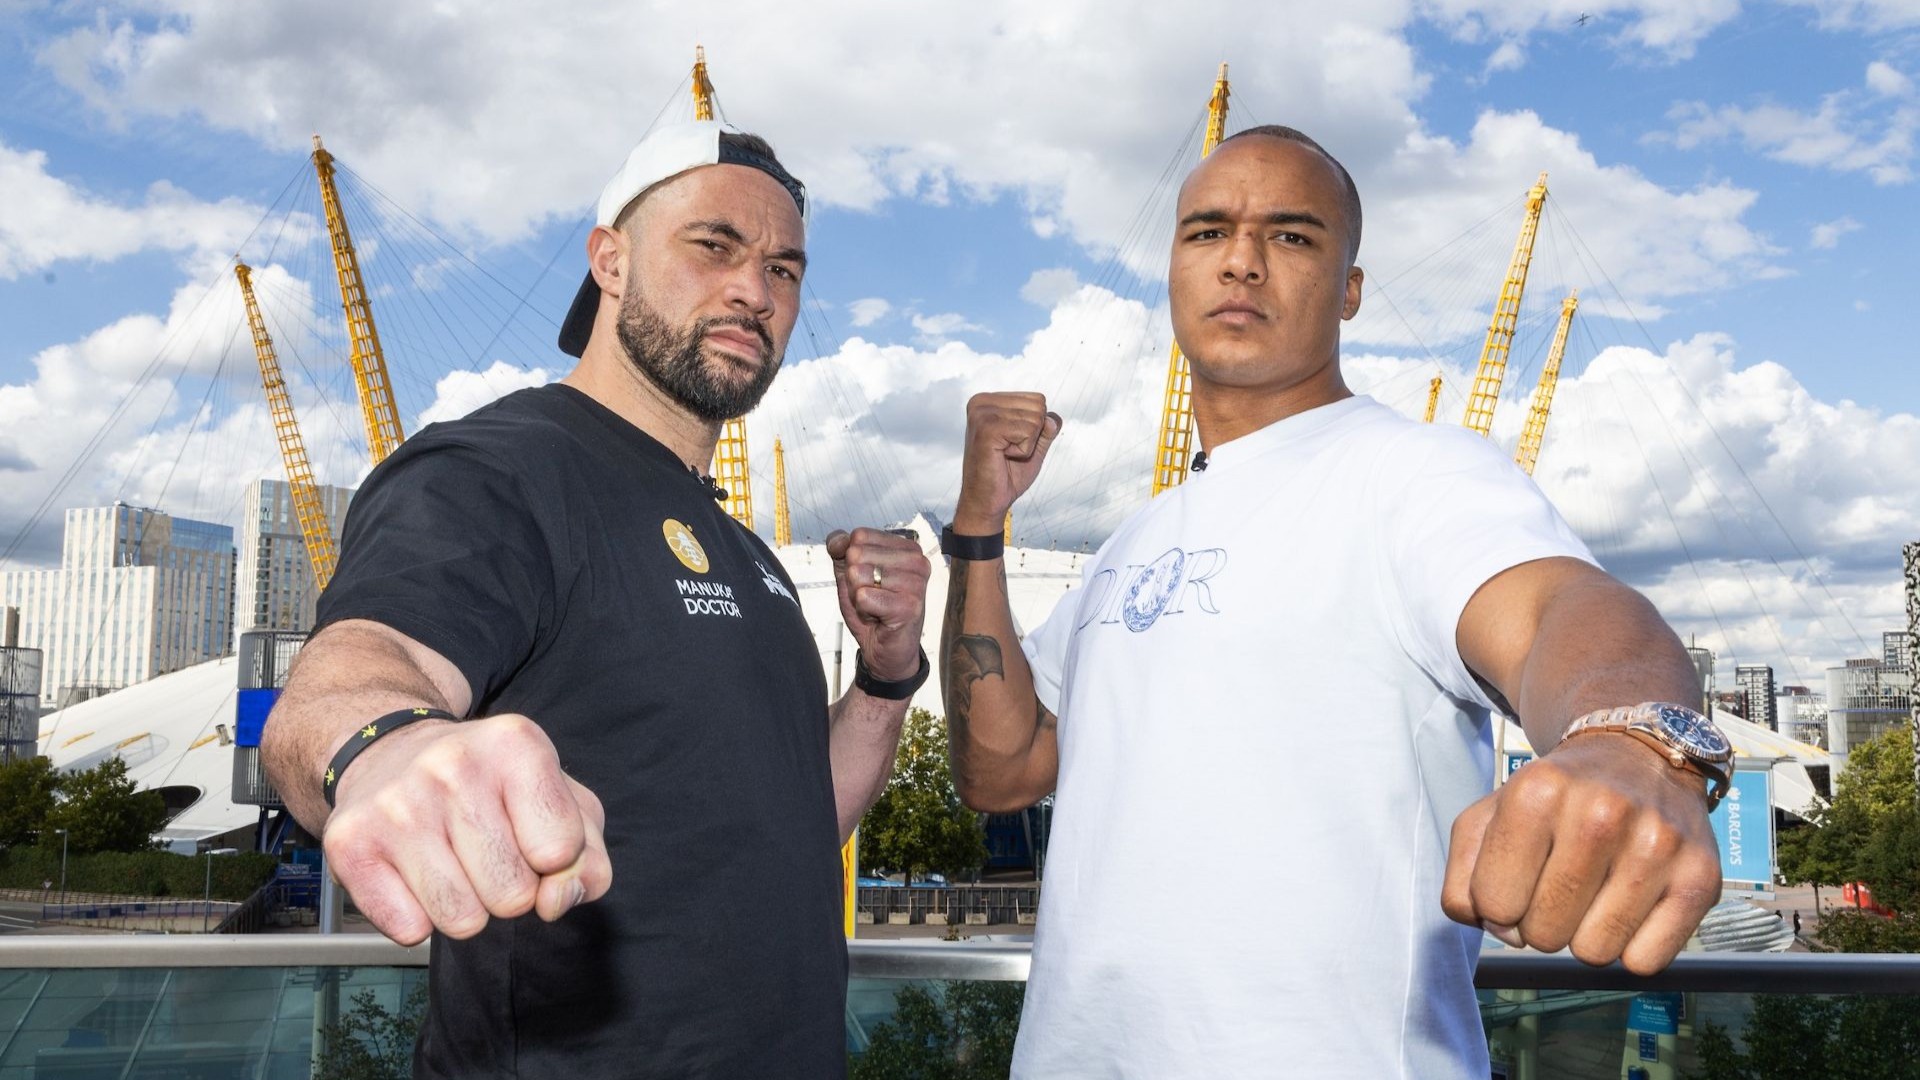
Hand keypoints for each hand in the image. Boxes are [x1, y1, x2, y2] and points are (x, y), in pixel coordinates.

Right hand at [321, 715, 612, 945]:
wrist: (390, 754)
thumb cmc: (495, 789)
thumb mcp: (563, 805)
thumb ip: (588, 861)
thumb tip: (554, 903)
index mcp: (516, 743)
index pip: (561, 852)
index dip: (555, 862)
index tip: (531, 836)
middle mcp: (453, 765)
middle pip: (512, 896)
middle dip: (511, 890)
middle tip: (487, 852)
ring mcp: (397, 804)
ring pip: (461, 921)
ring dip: (466, 908)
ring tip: (453, 862)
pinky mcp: (350, 843)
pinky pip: (409, 930)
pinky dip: (418, 918)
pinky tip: (414, 874)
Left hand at [826, 527, 931, 681]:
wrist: (885, 651)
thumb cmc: (873, 610)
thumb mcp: (851, 575)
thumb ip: (841, 551)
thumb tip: (837, 540)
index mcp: (907, 548)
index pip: (860, 535)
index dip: (851, 561)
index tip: (869, 581)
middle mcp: (917, 561)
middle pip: (857, 554)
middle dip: (854, 581)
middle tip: (872, 598)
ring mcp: (916, 583)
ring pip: (858, 575)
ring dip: (859, 598)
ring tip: (876, 608)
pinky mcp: (909, 606)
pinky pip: (863, 597)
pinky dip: (863, 611)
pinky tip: (879, 618)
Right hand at [953, 392, 1061, 534]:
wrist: (987, 501)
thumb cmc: (1007, 474)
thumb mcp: (1034, 446)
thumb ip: (1046, 428)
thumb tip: (1052, 419)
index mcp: (989, 400)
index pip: (1037, 399)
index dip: (1035, 428)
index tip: (1011, 444)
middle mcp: (981, 401)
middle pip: (1038, 406)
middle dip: (1032, 436)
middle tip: (1008, 452)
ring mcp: (981, 414)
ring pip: (1035, 419)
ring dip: (1026, 444)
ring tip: (1004, 455)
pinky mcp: (985, 429)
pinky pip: (1027, 432)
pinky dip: (1023, 451)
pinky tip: (1002, 457)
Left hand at [1441, 733, 1720, 973]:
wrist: (1639, 756)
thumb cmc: (1555, 797)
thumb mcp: (1490, 814)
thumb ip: (1462, 875)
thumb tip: (1490, 926)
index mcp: (1537, 792)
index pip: (1492, 904)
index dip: (1497, 906)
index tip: (1517, 881)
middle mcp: (1601, 814)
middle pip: (1542, 935)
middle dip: (1539, 922)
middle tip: (1558, 885)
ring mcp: (1657, 846)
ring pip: (1593, 953)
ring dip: (1584, 936)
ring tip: (1593, 891)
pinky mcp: (1701, 879)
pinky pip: (1644, 962)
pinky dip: (1631, 947)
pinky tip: (1630, 904)